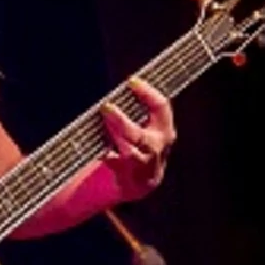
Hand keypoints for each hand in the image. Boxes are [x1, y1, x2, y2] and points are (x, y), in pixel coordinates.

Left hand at [101, 77, 175, 201]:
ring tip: (100, 124)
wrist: (140, 183)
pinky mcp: (128, 177)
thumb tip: (123, 89)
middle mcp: (156, 148)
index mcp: (164, 130)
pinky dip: (105, 155)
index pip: (161, 107)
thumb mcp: (148, 128)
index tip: (130, 81)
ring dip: (113, 137)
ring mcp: (142, 165)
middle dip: (121, 122)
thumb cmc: (140, 146)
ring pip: (128, 151)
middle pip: (139, 135)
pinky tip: (99, 149)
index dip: (147, 92)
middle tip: (105, 107)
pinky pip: (114, 164)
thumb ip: (139, 112)